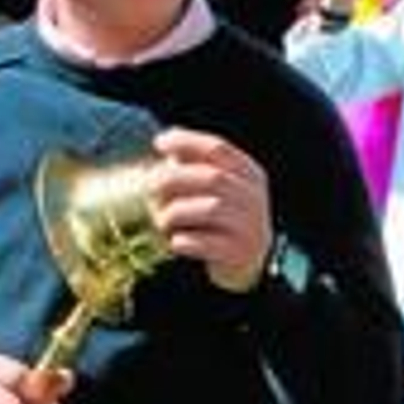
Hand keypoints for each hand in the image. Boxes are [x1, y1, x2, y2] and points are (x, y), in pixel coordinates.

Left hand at [150, 127, 271, 292]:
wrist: (247, 261)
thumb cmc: (222, 218)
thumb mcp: (217, 188)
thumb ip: (195, 166)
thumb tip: (166, 143)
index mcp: (249, 174)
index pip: (218, 149)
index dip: (187, 142)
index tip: (159, 143)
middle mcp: (254, 197)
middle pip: (212, 178)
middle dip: (174, 179)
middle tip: (148, 186)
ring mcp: (250, 225)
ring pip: (210, 209)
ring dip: (176, 212)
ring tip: (162, 220)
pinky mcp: (239, 252)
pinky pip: (207, 243)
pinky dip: (185, 240)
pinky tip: (175, 240)